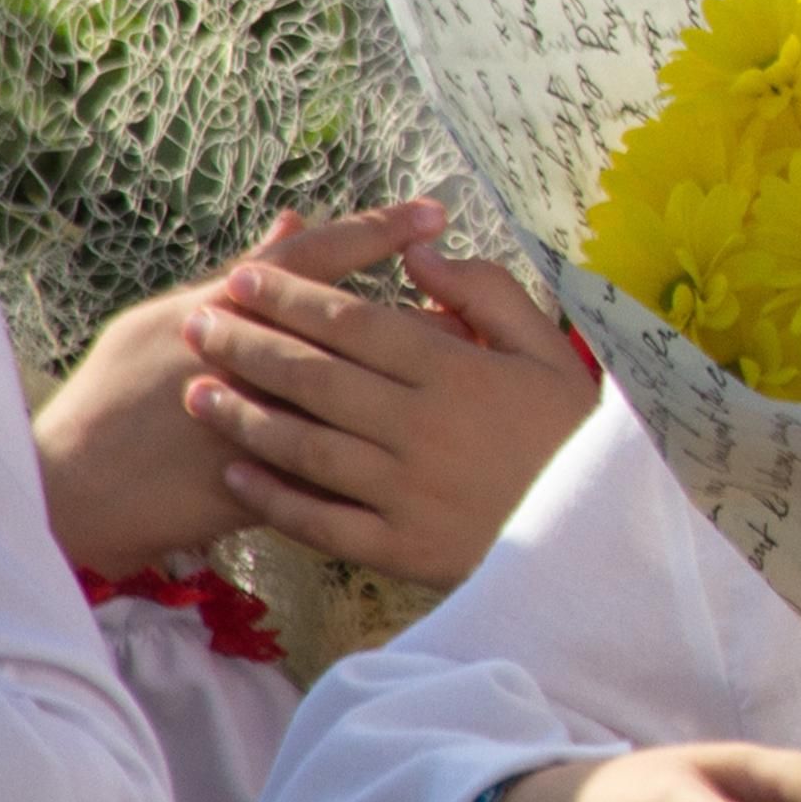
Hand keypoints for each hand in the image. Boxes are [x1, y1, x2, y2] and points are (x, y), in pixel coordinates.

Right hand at [34, 203, 444, 573]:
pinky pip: (343, 470)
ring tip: (472, 371)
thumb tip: (295, 223)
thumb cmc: (115, 393)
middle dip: (428, 313)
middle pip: (359, 331)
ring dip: (418, 386)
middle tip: (480, 301)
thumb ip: (240, 275)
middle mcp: (252, 360)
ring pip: (361, 401)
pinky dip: (388, 454)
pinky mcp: (271, 483)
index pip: (316, 258)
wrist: (72, 491)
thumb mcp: (162, 320)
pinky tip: (431, 445)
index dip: (379, 230)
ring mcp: (264, 423)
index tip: (436, 211)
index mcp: (223, 309)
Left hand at [183, 229, 600, 587]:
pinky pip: (319, 521)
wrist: (606, 537)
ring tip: (195, 391)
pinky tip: (234, 472)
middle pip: (316, 378)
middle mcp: (424, 429)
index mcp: (459, 372)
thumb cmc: (575, 432)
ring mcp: (407, 492)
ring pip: (305, 447)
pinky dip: (271, 496)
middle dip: (248, 346)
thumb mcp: (549, 348)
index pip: (356, 324)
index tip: (244, 277)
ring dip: (242, 416)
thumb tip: (420, 253)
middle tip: (198, 323)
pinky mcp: (401, 548)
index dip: (292, 297)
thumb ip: (487, 293)